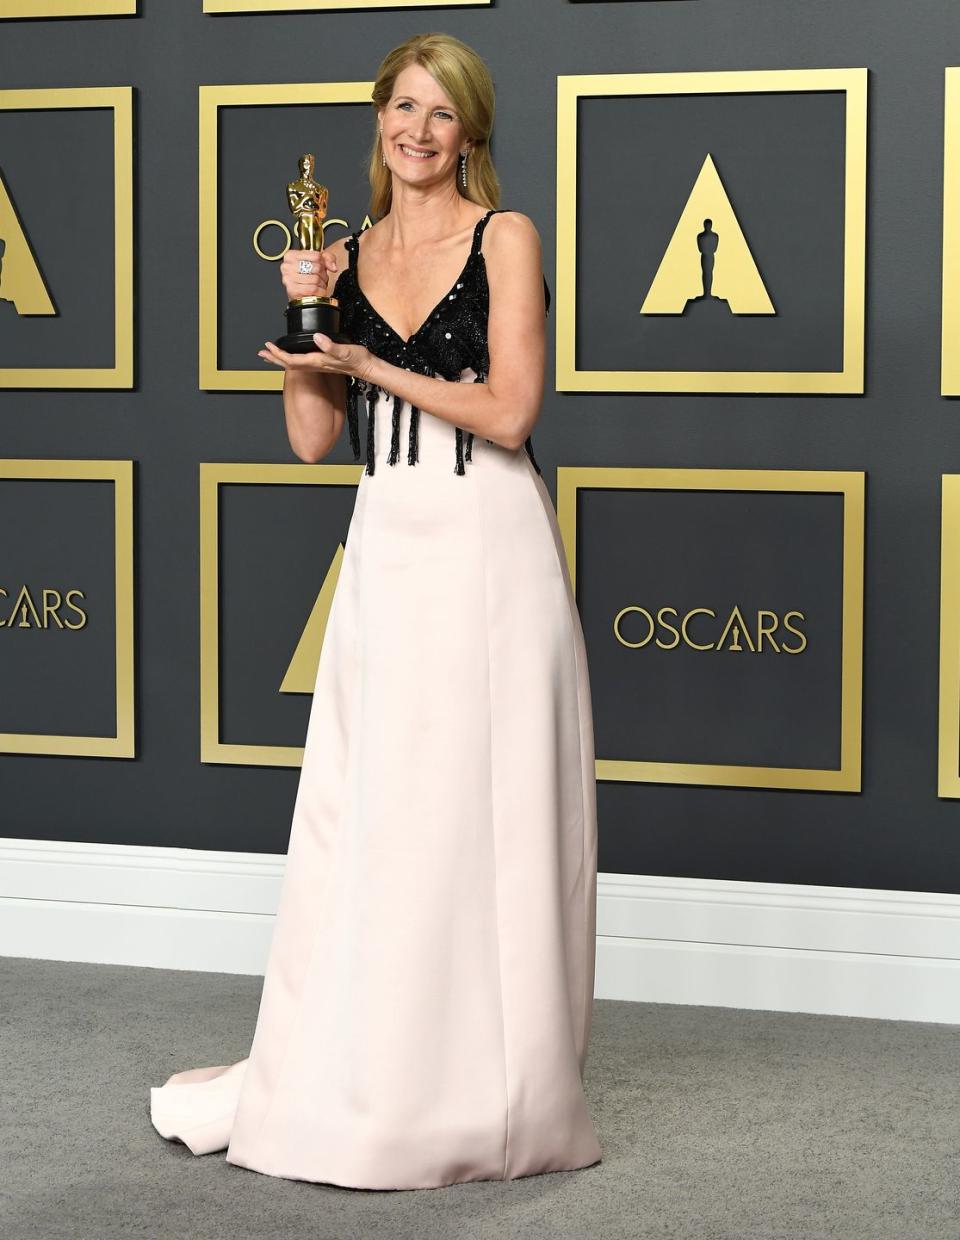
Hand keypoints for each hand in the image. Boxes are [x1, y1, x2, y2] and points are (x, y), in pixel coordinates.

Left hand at [258, 332, 377, 382]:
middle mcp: (315, 364)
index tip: (269, 345)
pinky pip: (301, 361)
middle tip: (262, 353)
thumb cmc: (358, 360)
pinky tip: (291, 355)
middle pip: (289, 364)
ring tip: (271, 355)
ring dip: (281, 359)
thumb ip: (331, 346)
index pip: (292, 359)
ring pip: (294, 363)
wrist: (367, 368)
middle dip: (274, 358)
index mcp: (317, 361)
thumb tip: (317, 338)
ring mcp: (318, 364)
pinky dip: (291, 358)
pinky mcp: (322, 362)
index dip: (279, 353)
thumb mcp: (346, 351)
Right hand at [279, 246, 336, 300]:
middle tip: (320, 277)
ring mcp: (288, 278)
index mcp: (291, 255)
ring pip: (315, 279)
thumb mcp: (318, 262)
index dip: (322, 262)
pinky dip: (319, 291)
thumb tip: (333, 267)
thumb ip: (328, 258)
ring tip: (318, 284)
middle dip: (322, 274)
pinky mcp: (293, 291)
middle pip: (316, 267)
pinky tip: (317, 291)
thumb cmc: (307, 276)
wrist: (300, 294)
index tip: (321, 266)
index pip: (316, 255)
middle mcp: (287, 266)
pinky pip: (313, 289)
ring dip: (321, 283)